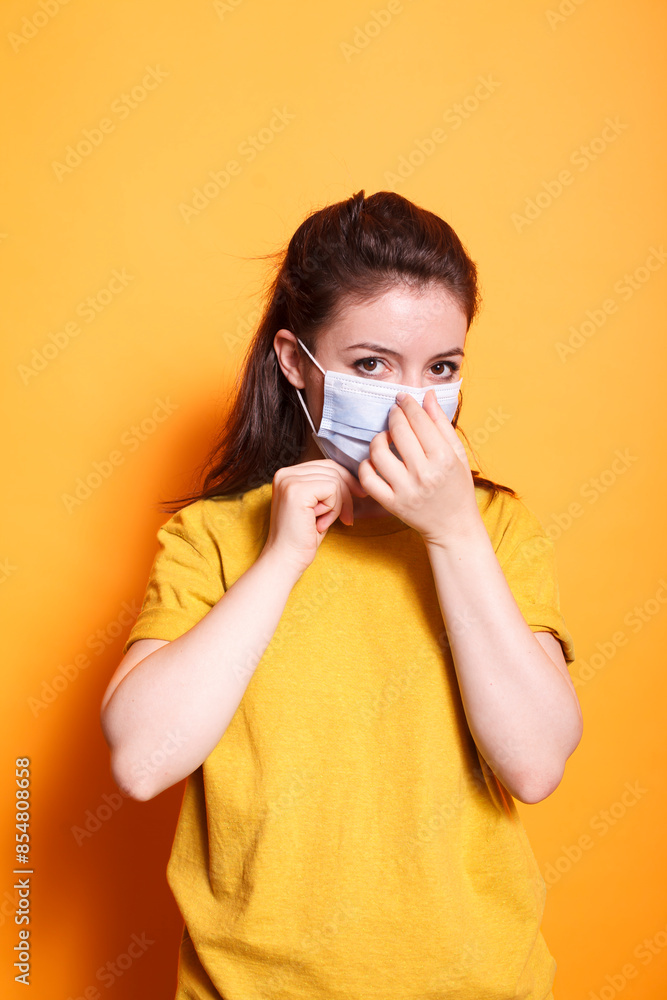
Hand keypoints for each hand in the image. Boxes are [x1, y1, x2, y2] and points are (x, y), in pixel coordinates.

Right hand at [262, 460, 368, 574]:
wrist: (286, 560)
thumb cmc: (303, 538)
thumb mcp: (317, 506)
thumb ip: (326, 488)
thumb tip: (354, 478)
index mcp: (287, 474)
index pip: (327, 465)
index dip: (347, 481)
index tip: (359, 497)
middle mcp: (285, 473)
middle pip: (333, 470)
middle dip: (347, 495)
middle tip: (347, 519)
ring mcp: (289, 480)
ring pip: (335, 480)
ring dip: (337, 506)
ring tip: (323, 524)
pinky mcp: (297, 490)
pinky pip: (332, 489)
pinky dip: (333, 509)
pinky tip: (320, 524)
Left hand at [357, 389, 481, 545]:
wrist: (453, 526)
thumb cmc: (457, 488)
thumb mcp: (457, 454)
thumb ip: (442, 424)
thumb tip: (427, 395)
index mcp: (443, 459)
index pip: (419, 421)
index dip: (408, 404)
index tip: (402, 398)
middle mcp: (424, 474)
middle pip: (398, 432)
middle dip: (394, 416)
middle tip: (394, 414)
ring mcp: (405, 490)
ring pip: (378, 453)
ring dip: (379, 439)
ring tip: (386, 438)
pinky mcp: (391, 504)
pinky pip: (368, 478)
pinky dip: (367, 465)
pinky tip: (376, 460)